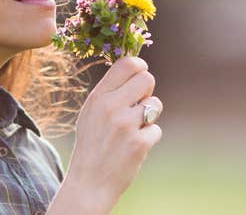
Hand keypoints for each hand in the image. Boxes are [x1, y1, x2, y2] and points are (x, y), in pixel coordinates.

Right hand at [61, 56, 162, 212]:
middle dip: (147, 90)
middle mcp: (111, 107)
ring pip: (156, 103)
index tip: (140, 73)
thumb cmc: (92, 144)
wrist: (88, 182)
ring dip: (150, 115)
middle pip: (147, 79)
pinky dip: (148, 137)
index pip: (126, 64)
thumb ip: (109, 92)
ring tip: (134, 127)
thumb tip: (135, 69)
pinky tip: (134, 146)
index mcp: (98, 97)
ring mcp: (126, 125)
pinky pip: (156, 129)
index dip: (139, 65)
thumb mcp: (91, 112)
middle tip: (138, 104)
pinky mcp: (139, 143)